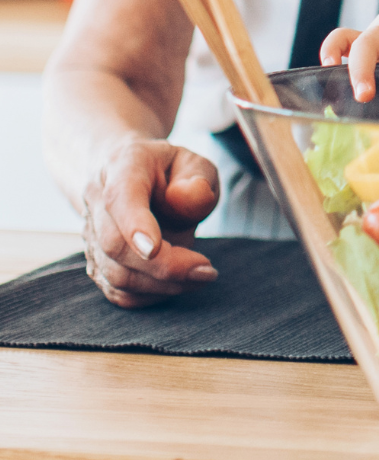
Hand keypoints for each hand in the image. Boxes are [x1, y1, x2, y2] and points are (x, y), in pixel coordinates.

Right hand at [79, 136, 220, 306]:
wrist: (132, 177)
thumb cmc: (170, 170)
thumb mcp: (194, 163)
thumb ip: (199, 177)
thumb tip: (194, 196)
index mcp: (122, 166)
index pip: (120, 198)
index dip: (134, 226)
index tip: (155, 249)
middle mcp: (96, 201)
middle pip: (115, 245)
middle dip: (164, 266)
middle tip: (207, 271)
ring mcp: (91, 236)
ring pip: (115, 274)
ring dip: (161, 285)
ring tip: (201, 276)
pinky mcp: (96, 263)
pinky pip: (116, 291)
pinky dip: (149, 296)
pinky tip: (178, 284)